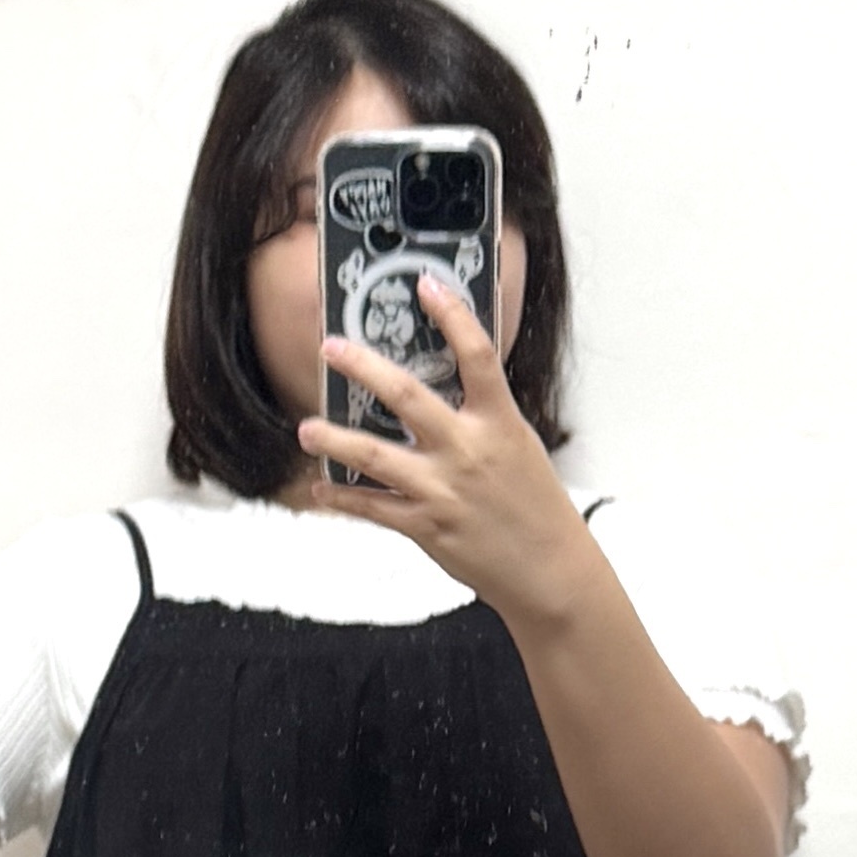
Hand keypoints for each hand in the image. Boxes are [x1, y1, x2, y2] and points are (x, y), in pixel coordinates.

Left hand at [301, 277, 594, 636]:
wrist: (549, 571)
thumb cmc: (535, 507)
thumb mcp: (518, 446)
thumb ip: (482, 415)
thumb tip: (447, 383)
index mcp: (499, 422)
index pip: (477, 354)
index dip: (452, 314)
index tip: (427, 285)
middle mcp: (467, 450)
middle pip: (407, 395)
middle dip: (363, 367)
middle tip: (331, 349)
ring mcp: (443, 489)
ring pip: (373, 455)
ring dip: (333, 440)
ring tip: (307, 429)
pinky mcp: (425, 526)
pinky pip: (372, 507)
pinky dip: (343, 497)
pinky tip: (322, 488)